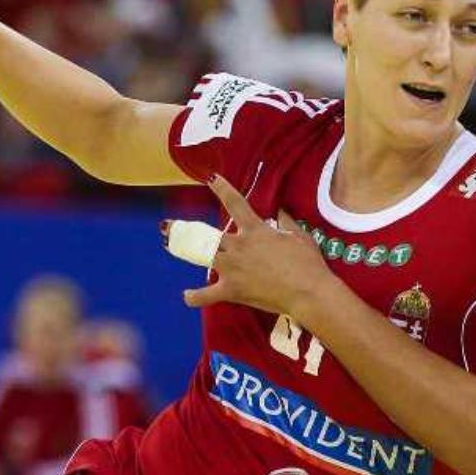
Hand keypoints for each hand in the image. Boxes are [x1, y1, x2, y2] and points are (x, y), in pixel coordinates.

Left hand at [180, 175, 332, 318]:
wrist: (308, 291)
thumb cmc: (307, 263)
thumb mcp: (300, 236)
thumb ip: (287, 222)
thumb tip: (281, 211)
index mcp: (255, 229)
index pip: (235, 203)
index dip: (221, 188)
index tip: (210, 178)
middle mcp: (238, 246)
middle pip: (208, 235)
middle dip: (186, 229)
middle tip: (167, 226)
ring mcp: (232, 268)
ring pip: (204, 257)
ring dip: (187, 253)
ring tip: (170, 247)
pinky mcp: (232, 290)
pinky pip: (207, 295)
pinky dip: (195, 296)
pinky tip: (186, 295)